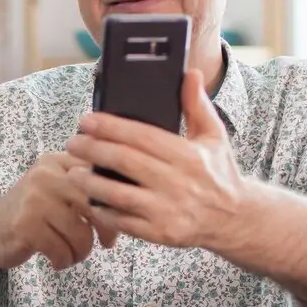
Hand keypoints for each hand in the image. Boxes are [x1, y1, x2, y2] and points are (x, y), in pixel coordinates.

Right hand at [0, 152, 114, 271]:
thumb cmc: (30, 215)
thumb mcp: (56, 191)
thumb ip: (86, 188)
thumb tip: (130, 202)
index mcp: (58, 162)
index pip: (100, 178)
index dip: (116, 203)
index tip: (117, 221)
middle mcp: (46, 175)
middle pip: (95, 205)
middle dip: (106, 230)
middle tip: (107, 244)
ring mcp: (34, 199)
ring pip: (80, 233)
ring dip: (81, 252)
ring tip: (73, 255)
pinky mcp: (25, 225)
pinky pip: (62, 250)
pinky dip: (64, 261)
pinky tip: (57, 261)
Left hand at [65, 69, 246, 251]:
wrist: (234, 219)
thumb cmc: (219, 173)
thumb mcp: (214, 136)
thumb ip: (198, 105)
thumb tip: (190, 73)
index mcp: (188, 156)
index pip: (142, 136)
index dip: (111, 127)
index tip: (87, 120)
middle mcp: (177, 183)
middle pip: (125, 162)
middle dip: (93, 150)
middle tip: (73, 142)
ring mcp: (167, 210)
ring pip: (119, 195)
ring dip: (90, 183)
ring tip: (72, 172)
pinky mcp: (160, 233)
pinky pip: (123, 222)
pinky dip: (102, 212)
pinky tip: (88, 201)